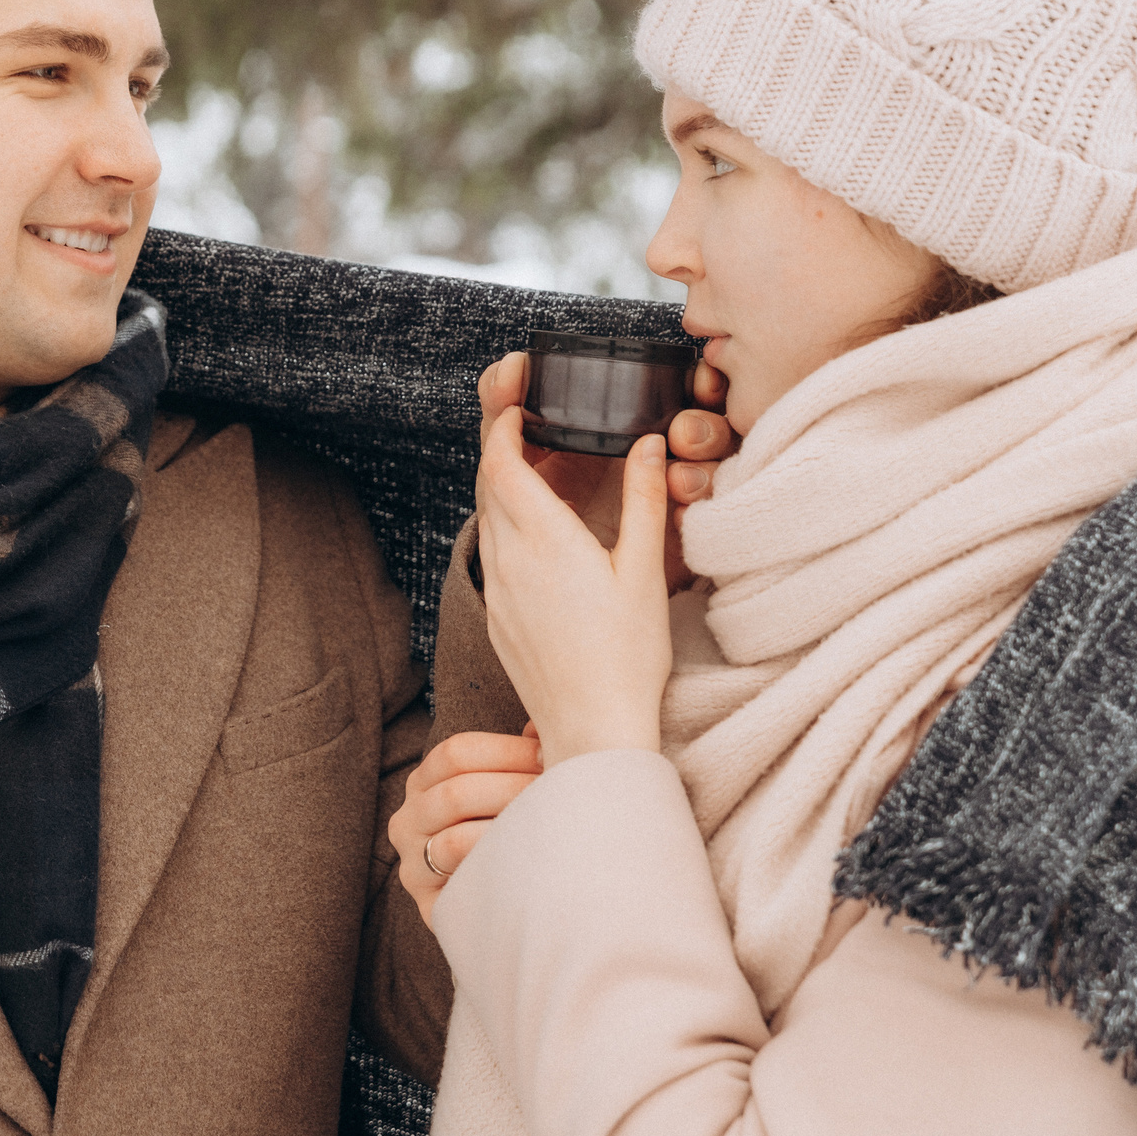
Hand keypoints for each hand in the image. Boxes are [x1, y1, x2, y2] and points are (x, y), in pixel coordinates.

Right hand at [389, 725, 542, 925]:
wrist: (501, 909)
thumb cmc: (509, 836)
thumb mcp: (504, 792)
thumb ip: (520, 759)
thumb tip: (539, 729)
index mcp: (424, 784)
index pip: (455, 753)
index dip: (506, 751)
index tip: (549, 757)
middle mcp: (408, 820)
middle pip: (456, 792)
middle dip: (514, 789)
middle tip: (558, 793)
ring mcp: (412, 864)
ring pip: (454, 837)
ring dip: (508, 827)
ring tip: (550, 826)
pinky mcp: (429, 904)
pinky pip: (459, 881)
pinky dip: (496, 862)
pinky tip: (530, 859)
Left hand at [475, 408, 672, 767]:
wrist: (591, 731)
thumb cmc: (626, 658)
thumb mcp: (645, 573)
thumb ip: (644, 502)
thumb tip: (648, 445)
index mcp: (544, 541)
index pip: (501, 464)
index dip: (502, 426)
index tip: (516, 404)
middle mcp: (509, 562)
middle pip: (488, 488)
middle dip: (502, 450)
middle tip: (526, 425)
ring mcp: (498, 593)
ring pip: (488, 523)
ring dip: (503, 491)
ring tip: (535, 473)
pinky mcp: (497, 620)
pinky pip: (493, 558)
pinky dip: (506, 530)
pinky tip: (536, 537)